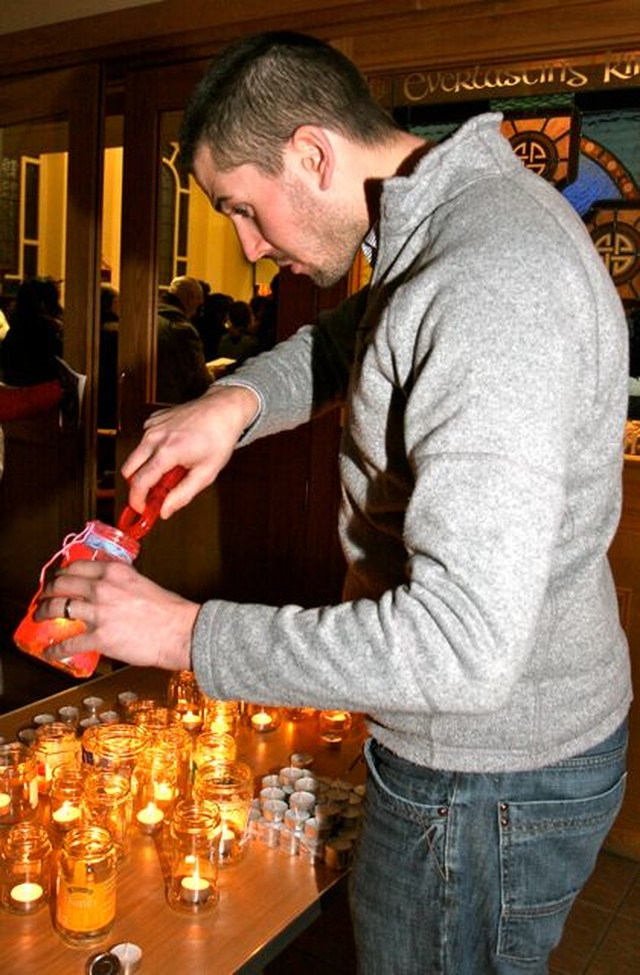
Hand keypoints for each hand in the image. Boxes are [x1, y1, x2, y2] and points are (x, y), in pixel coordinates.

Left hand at [33, 560, 199, 671]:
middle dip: (47, 592)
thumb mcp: (141, 582)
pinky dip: (55, 648)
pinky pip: (69, 642)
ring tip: (39, 617)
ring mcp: (99, 613)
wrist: (179, 631)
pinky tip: (50, 651)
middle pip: (61, 585)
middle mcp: (102, 589)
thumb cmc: (167, 610)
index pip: (76, 567)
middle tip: (44, 597)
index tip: (58, 578)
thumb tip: (106, 583)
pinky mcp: (100, 637)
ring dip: (44, 613)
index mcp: (114, 572)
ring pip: (58, 609)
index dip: (61, 573)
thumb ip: (120, 580)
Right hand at [122, 383, 259, 517]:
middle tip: (154, 493)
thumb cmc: (218, 438)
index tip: (141, 509)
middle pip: (128, 470)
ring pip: (135, 456)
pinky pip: (143, 442)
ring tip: (171, 469)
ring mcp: (152, 426)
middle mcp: (155, 437)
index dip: (137, 501)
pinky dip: (152, 452)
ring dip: (146, 468)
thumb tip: (165, 510)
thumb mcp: (206, 473)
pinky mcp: (152, 420)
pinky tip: (172, 450)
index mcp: (167, 452)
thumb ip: (183, 495)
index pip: (140, 483)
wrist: (223, 409)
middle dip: (137, 485)